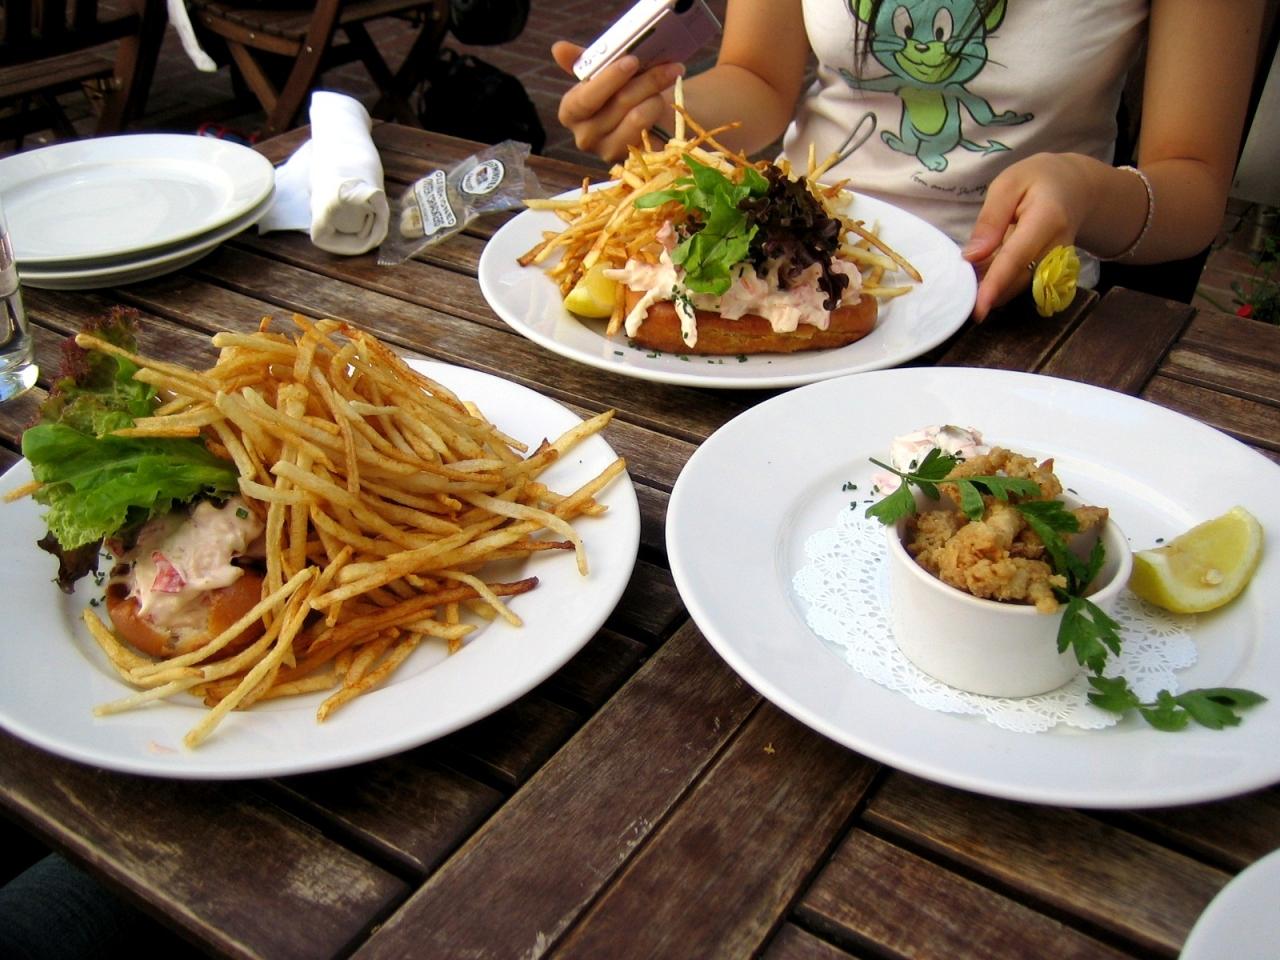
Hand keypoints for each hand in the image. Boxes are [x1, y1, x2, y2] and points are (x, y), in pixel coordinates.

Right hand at [552, 41, 684, 162]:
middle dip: (647, 81)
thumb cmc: (623, 92)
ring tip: (668, 84)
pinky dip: (663, 115)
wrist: (649, 118)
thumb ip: (585, 62)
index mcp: (571, 112)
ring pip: (638, 117)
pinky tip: (669, 103)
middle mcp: (584, 137)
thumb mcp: (605, 74)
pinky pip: (650, 135)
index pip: (585, 98)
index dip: (609, 79)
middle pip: (619, 104)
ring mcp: (608, 152)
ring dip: (657, 96)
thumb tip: (558, 49)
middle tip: (670, 67)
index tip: (632, 60)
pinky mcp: (630, 163)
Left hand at [963, 153, 1097, 320]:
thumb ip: (990, 220)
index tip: (979, 309)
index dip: (996, 285)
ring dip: (991, 287)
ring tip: (970, 274)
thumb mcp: (1008, 184)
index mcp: (1047, 219)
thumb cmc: (1038, 181)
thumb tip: (972, 256)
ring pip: (1018, 287)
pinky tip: (985, 273)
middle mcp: (1057, 248)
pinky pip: (1022, 284)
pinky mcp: (1053, 272)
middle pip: (1016, 279)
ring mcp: (1058, 264)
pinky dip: (1000, 284)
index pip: (1016, 258)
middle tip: (957, 285)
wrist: (1078, 188)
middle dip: (985, 289)